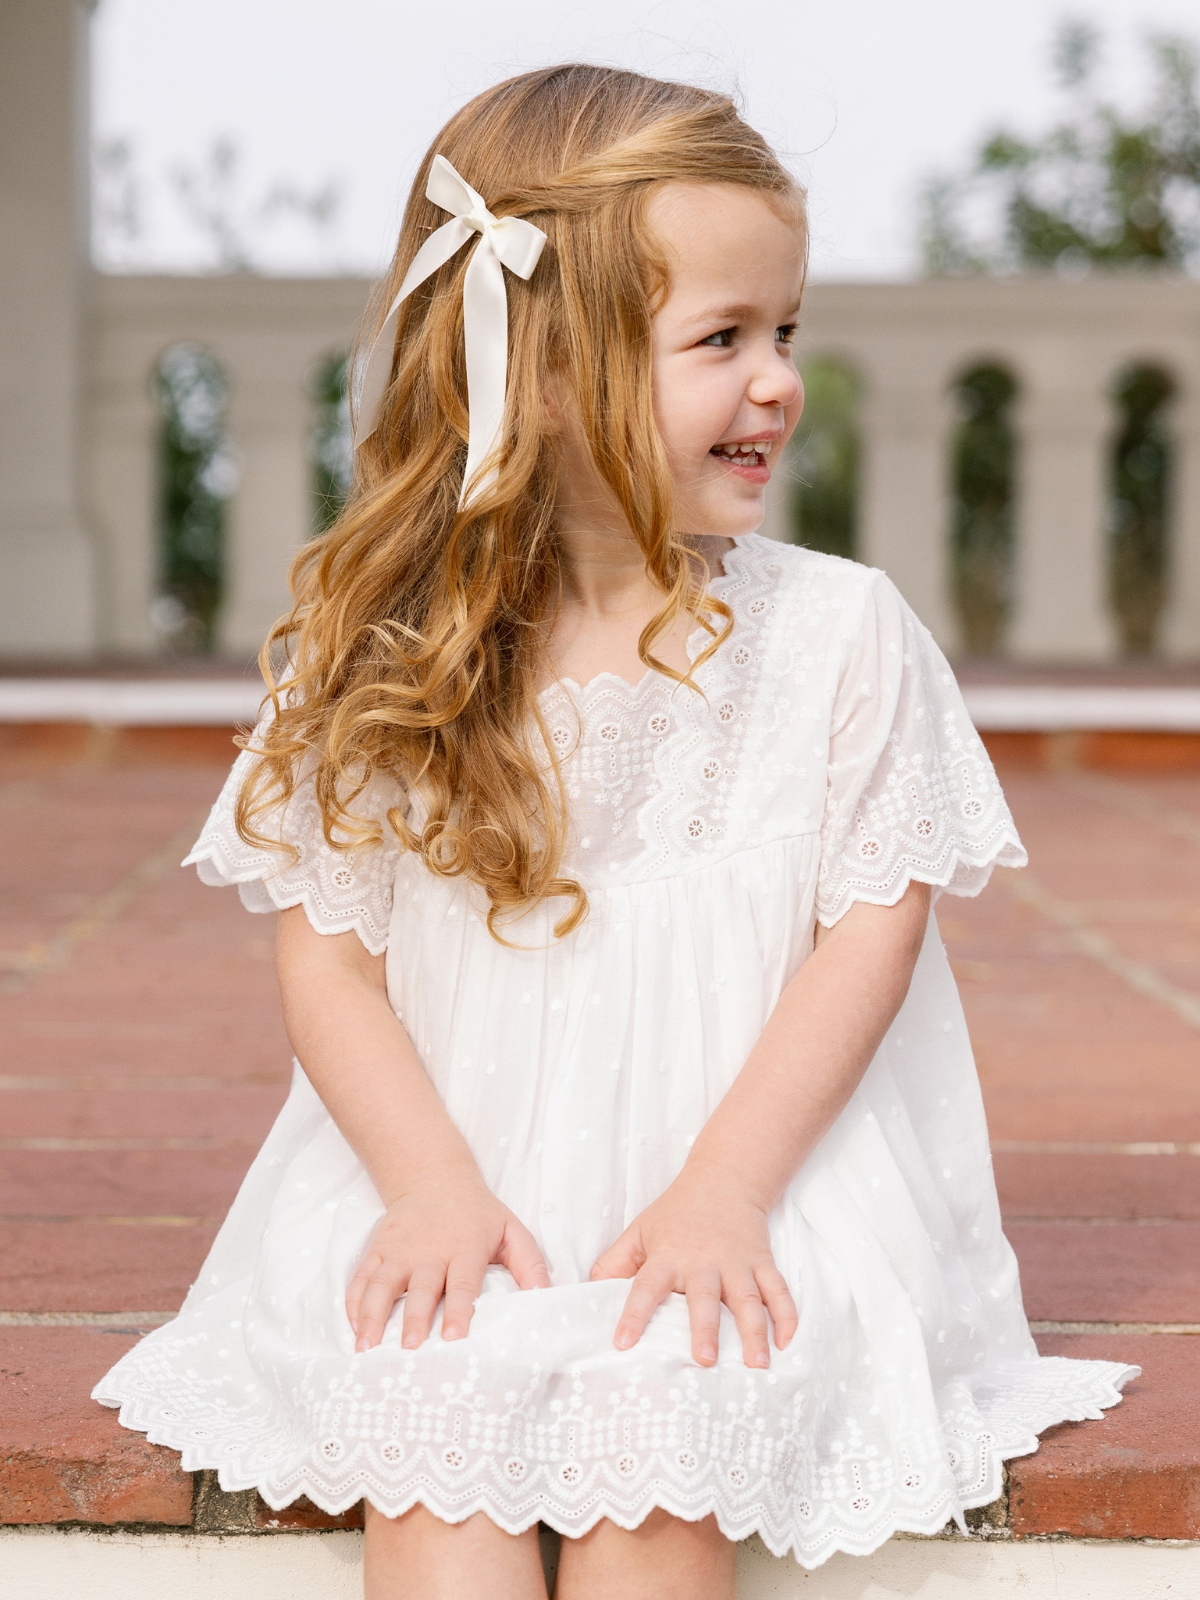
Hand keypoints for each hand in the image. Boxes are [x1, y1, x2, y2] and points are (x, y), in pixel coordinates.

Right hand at [346, 1165, 549, 1352]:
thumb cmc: (478, 1213)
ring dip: (374, 1315)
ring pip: (384, 1284)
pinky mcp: (378, 1248)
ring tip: (366, 1347)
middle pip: (422, 1288)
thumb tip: (546, 1298)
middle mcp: (430, 1250)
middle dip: (416, 1318)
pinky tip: (354, 1325)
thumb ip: (530, 1264)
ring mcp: (400, 1249)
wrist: (434, 1176)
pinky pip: (362, 1275)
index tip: (455, 1338)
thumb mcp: (511, 1230)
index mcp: (466, 1247)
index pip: (463, 1283)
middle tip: (411, 1348)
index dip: (460, 1310)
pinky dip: (355, 1300)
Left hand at [590, 1164, 796, 1368]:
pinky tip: (788, 1343)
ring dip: (754, 1332)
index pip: (646, 1287)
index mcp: (668, 1256)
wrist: (724, 1179)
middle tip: (705, 1360)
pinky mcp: (762, 1262)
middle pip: (704, 1297)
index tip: (623, 1343)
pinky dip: (787, 1316)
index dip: (634, 1315)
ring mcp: (737, 1262)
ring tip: (757, 1364)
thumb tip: (588, 1297)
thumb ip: (614, 1264)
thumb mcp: (639, 1232)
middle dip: (705, 1328)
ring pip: (748, 1299)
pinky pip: (779, 1290)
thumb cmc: (675, 1214)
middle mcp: (703, 1261)